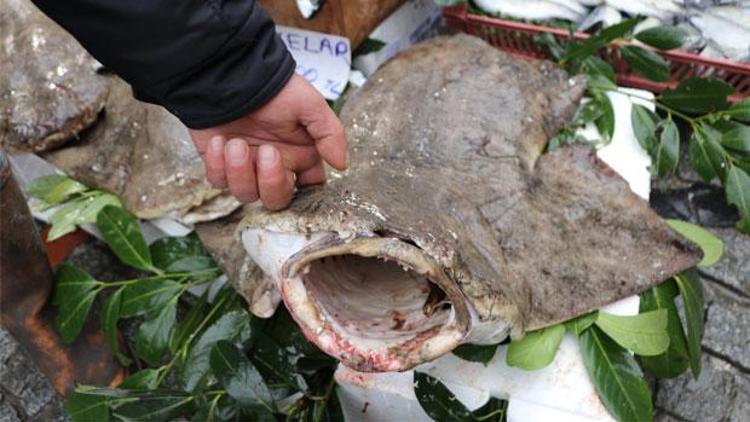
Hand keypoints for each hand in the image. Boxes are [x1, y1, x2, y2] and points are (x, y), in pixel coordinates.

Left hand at [189, 74, 346, 209]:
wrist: (230, 74)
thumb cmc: (273, 87)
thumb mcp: (310, 104)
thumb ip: (329, 134)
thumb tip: (342, 164)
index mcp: (300, 155)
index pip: (309, 188)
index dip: (304, 191)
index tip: (297, 175)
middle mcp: (274, 165)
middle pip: (277, 200)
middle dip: (271, 182)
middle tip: (266, 152)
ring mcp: (246, 167)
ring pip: (246, 195)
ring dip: (240, 171)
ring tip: (236, 143)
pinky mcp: (219, 164)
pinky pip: (218, 182)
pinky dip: (217, 164)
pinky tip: (219, 141)